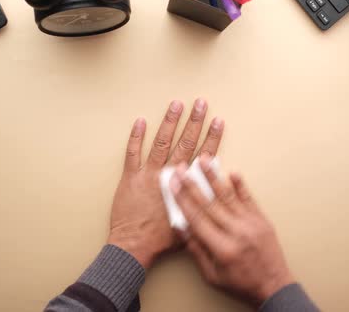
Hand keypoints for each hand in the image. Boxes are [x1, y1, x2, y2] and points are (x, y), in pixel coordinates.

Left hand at [107, 99, 224, 269]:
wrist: (135, 245)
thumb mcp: (189, 221)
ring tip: (177, 104)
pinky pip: (133, 152)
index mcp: (185, 185)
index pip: (203, 156)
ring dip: (170, 122)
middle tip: (201, 103)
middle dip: (195, 121)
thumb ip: (198, 204)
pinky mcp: (130, 177)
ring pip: (161, 142)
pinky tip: (141, 121)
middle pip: (185, 142)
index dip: (212, 138)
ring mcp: (148, 174)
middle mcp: (168, 175)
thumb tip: (209, 195)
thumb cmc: (162, 239)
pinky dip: (136, 136)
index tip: (218, 122)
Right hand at [171, 157, 293, 306]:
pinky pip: (249, 199)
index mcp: (222, 248)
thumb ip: (196, 250)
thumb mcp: (212, 274)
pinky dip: (240, 185)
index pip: (197, 218)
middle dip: (192, 184)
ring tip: (204, 160)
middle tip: (181, 168)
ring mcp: (252, 224)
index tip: (173, 185)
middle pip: (209, 203)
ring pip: (228, 196)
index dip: (182, 199)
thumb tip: (180, 227)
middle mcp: (237, 232)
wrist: (274, 286)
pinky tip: (232, 172)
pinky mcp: (262, 220)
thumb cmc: (241, 283)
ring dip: (214, 177)